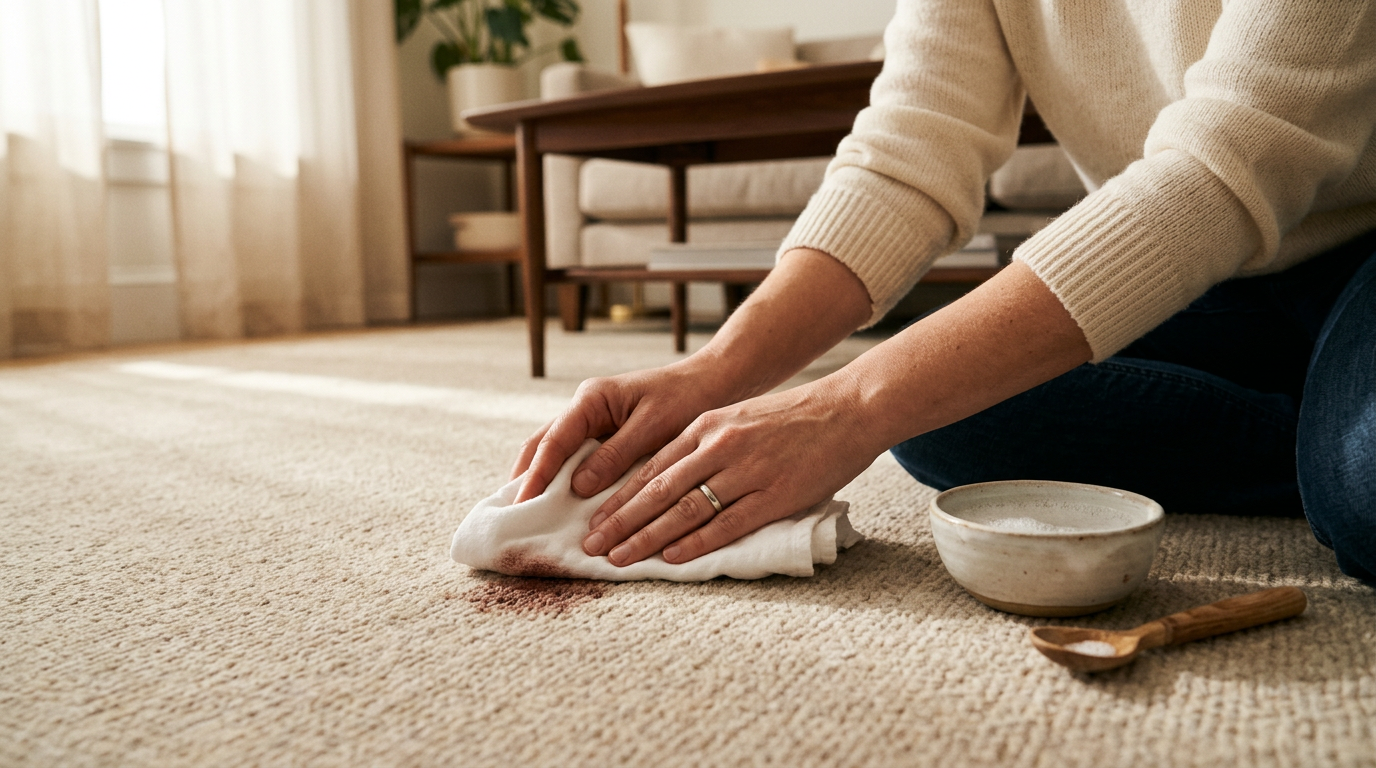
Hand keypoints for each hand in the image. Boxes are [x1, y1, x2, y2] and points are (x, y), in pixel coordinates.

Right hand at [510, 360, 734, 503]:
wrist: (713, 382)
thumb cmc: (687, 398)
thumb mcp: (654, 426)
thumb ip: (616, 454)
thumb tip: (577, 486)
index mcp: (592, 399)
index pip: (554, 440)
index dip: (536, 475)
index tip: (522, 504)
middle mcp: (585, 408)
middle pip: (543, 445)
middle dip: (526, 478)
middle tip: (512, 514)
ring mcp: (593, 421)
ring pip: (556, 452)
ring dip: (542, 480)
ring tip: (528, 513)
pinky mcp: (606, 435)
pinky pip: (577, 459)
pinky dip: (566, 481)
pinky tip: (562, 504)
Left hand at [579, 373, 883, 565]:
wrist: (848, 409)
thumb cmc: (795, 417)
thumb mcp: (739, 418)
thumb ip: (707, 444)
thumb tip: (673, 480)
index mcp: (707, 426)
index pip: (651, 468)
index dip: (619, 498)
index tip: (594, 520)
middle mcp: (719, 447)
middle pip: (657, 491)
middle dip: (619, 521)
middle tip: (590, 546)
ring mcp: (746, 471)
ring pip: (684, 510)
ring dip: (646, 537)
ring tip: (618, 558)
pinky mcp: (774, 495)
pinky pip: (726, 524)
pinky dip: (695, 543)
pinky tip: (671, 558)